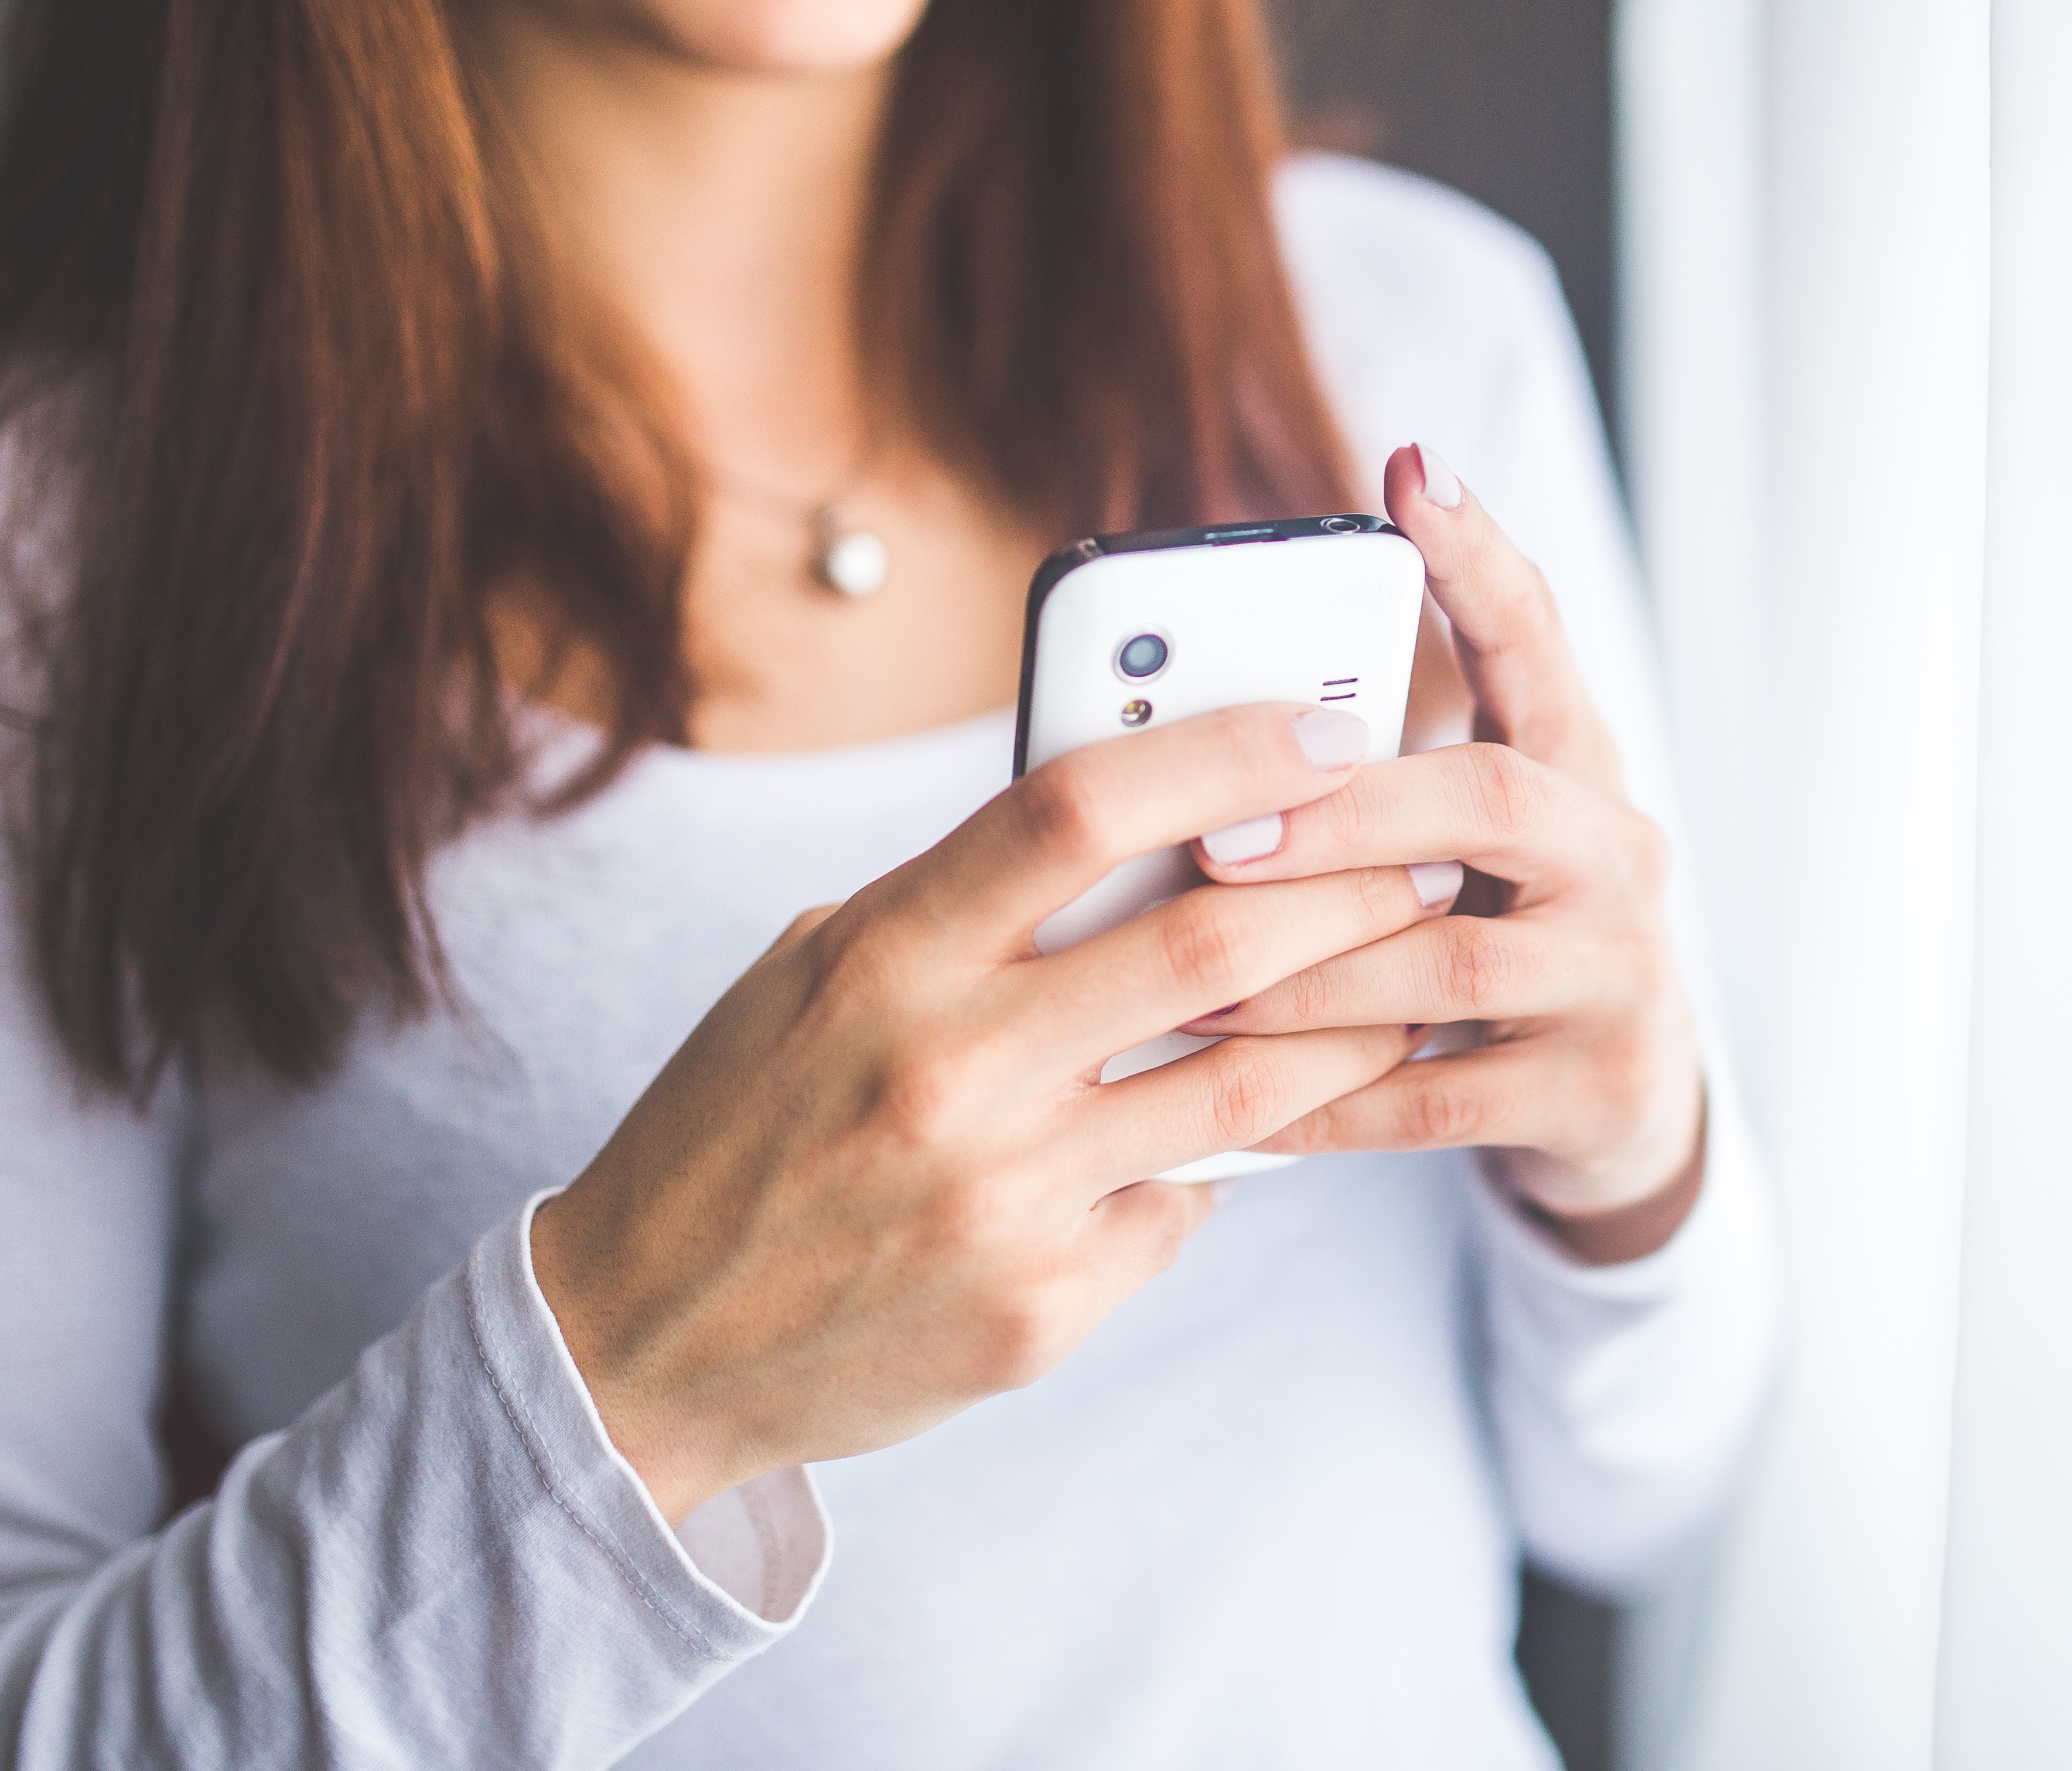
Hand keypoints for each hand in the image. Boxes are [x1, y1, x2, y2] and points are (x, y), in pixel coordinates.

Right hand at [530, 703, 1451, 1520]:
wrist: (643, 1346)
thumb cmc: (741, 1126)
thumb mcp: (814, 976)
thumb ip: (961, 905)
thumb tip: (1142, 829)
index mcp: (883, 956)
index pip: (1080, 808)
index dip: (1223, 750)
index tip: (1326, 724)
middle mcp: (949, 1069)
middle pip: (1207, 941)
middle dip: (1350, 884)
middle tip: (1428, 852)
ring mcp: (1003, 1197)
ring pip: (1244, 1087)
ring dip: (1352, 1023)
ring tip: (1414, 977)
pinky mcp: (1041, 1306)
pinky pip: (1184, 1206)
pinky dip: (1229, 1161)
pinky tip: (1264, 1130)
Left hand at [1184, 444, 1707, 1263]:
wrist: (1623, 1103)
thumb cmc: (1500, 936)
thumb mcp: (1466, 843)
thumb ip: (1378, 777)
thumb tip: (1202, 718)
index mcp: (1575, 768)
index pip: (1536, 640)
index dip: (1479, 559)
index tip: (1411, 471)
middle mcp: (1618, 854)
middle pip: (1491, 799)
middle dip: (1345, 817)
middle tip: (1216, 837)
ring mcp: (1620, 974)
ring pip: (1454, 964)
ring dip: (1311, 975)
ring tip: (1193, 983)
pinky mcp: (1598, 1087)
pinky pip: (1443, 1098)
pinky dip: (1333, 1101)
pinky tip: (1244, 1109)